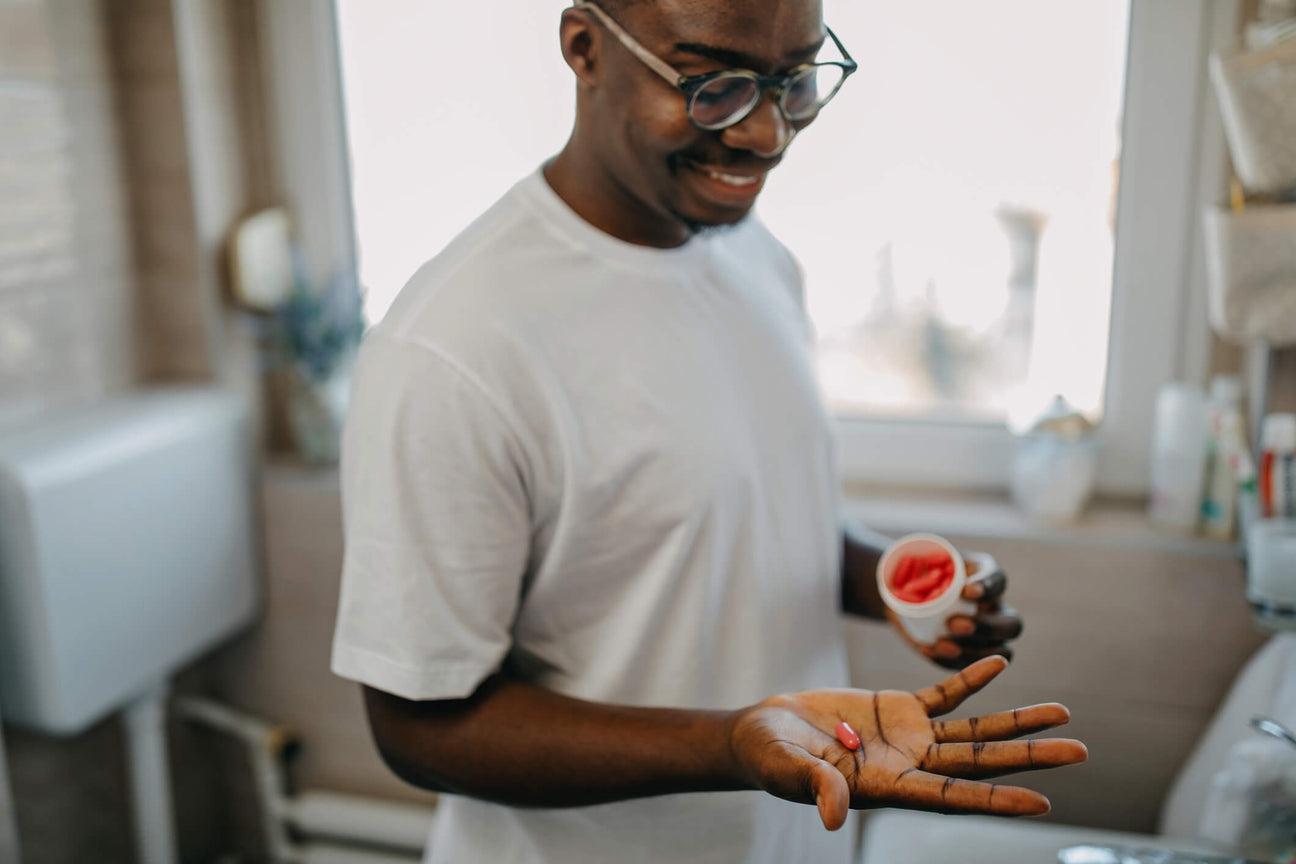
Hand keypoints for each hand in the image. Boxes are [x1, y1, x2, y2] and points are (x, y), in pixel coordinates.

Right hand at [727, 656, 1084, 829]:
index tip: (1042, 802)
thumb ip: (816, 787)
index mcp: (889, 788)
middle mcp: (911, 767)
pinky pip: (945, 696)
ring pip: (974, 732)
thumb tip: (835, 816)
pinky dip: (972, 681)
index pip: (953, 797)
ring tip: (1063, 714)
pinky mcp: (898, 709)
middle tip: (1080, 751)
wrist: (762, 732)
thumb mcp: (789, 771)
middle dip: (1030, 757)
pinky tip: (1000, 666)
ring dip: (1017, 723)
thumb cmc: (770, 759)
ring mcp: (909, 738)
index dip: (996, 799)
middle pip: (981, 763)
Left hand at [890, 551, 1022, 668]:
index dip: (987, 588)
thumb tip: (925, 577)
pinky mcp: (969, 655)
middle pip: (1012, 624)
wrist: (901, 595)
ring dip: (974, 652)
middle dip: (988, 627)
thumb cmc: (915, 571)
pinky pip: (972, 667)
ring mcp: (987, 636)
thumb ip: (925, 564)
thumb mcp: (920, 561)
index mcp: (986, 577)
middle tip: (955, 624)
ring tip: (942, 644)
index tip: (966, 591)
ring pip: (1002, 651)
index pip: (998, 581)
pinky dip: (950, 661)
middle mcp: (994, 608)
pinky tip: (928, 649)